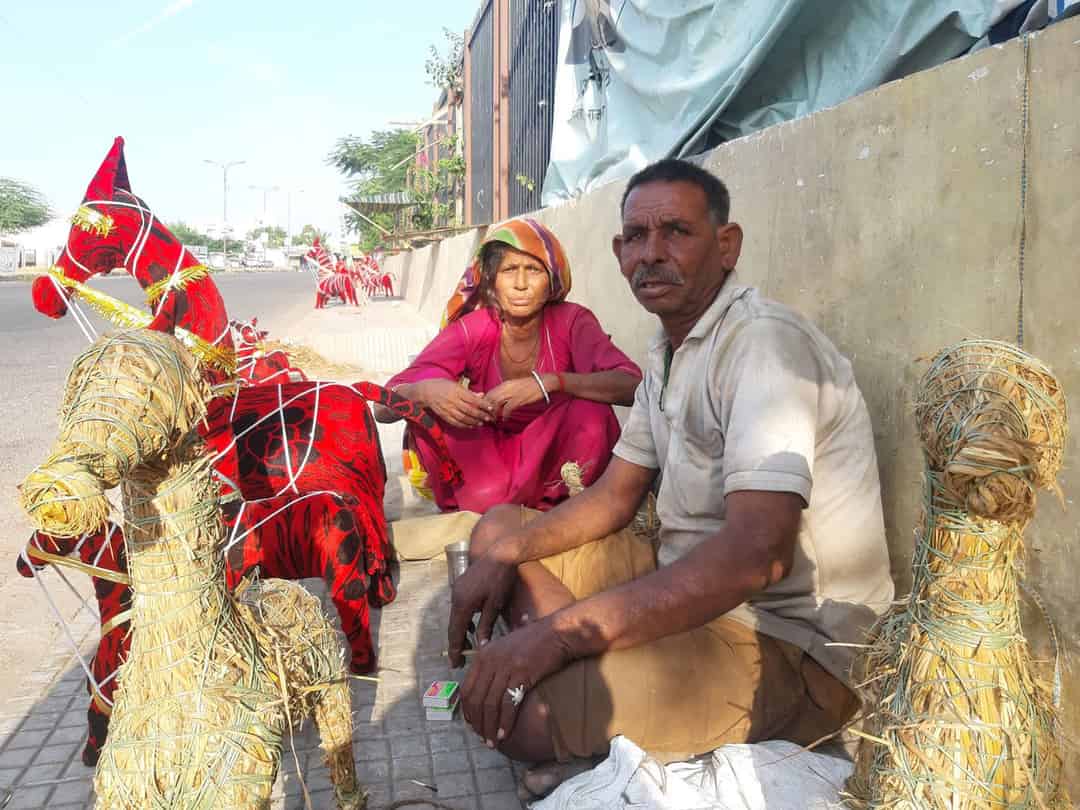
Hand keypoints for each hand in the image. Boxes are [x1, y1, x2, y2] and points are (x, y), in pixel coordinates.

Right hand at [417, 379, 493, 428]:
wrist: (425, 392)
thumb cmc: (441, 385)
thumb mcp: (455, 384)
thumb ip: (469, 392)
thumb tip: (481, 395)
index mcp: (457, 391)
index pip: (473, 399)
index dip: (483, 404)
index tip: (491, 407)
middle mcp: (453, 401)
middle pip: (469, 410)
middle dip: (480, 415)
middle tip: (489, 418)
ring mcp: (448, 409)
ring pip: (463, 418)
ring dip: (474, 421)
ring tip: (481, 423)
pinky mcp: (444, 416)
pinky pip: (456, 423)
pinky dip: (464, 425)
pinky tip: (471, 426)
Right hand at [447, 549, 518, 666]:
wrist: (501, 553)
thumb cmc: (500, 579)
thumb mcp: (495, 605)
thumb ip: (486, 627)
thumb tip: (480, 647)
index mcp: (462, 604)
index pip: (456, 632)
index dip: (455, 650)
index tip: (455, 665)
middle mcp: (455, 597)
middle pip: (453, 625)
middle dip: (456, 643)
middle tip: (459, 661)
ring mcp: (457, 589)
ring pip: (456, 616)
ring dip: (461, 631)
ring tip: (467, 646)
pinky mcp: (462, 584)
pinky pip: (460, 606)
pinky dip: (464, 619)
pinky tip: (472, 626)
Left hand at [460, 618, 570, 746]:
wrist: (558, 633)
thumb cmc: (537, 641)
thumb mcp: (507, 646)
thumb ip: (494, 660)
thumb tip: (486, 680)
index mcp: (483, 655)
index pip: (466, 688)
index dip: (468, 710)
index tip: (473, 725)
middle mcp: (490, 660)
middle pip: (476, 699)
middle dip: (478, 723)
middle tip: (483, 738)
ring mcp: (505, 667)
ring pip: (490, 704)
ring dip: (489, 727)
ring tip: (493, 742)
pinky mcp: (521, 674)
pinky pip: (508, 704)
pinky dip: (504, 722)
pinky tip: (504, 734)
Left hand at [482, 377, 545, 420]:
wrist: (542, 383)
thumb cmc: (530, 385)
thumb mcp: (515, 385)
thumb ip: (506, 391)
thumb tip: (499, 398)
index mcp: (504, 384)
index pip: (489, 393)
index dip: (485, 402)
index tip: (485, 410)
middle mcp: (506, 388)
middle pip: (490, 399)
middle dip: (486, 409)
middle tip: (487, 417)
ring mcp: (511, 394)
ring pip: (496, 404)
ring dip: (493, 413)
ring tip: (494, 420)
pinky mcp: (518, 399)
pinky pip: (507, 409)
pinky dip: (504, 415)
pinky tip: (504, 419)